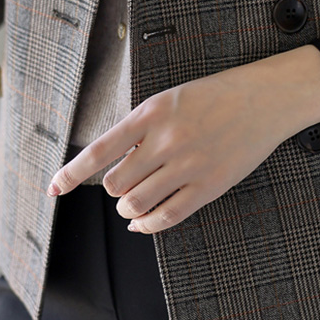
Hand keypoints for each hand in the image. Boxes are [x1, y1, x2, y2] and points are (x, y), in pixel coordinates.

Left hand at [45, 50, 319, 232]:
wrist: (266, 98)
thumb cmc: (217, 95)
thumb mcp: (172, 98)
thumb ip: (142, 128)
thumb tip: (114, 163)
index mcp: (152, 112)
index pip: (100, 150)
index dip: (72, 173)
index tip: (54, 188)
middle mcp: (167, 140)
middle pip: (115, 183)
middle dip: (113, 188)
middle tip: (123, 182)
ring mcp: (189, 165)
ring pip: (136, 203)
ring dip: (127, 208)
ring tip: (133, 201)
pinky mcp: (209, 186)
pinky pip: (167, 217)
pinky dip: (147, 225)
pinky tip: (142, 222)